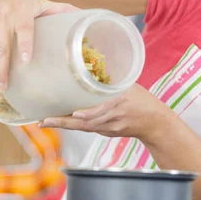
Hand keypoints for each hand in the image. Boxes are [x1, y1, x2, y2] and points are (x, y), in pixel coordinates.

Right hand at [0, 0, 78, 91]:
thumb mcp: (42, 2)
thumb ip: (61, 10)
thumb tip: (84, 15)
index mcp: (23, 10)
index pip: (24, 29)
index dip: (26, 44)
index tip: (27, 61)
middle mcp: (3, 14)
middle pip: (2, 45)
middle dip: (2, 68)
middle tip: (5, 87)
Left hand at [40, 84, 170, 141]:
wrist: (155, 123)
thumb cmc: (143, 101)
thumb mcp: (131, 86)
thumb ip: (113, 81)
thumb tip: (93, 66)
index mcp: (121, 103)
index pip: (102, 110)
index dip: (88, 114)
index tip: (73, 113)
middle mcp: (114, 118)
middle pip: (86, 123)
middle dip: (64, 122)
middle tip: (45, 120)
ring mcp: (110, 128)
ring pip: (84, 127)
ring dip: (65, 125)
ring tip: (47, 121)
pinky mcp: (108, 133)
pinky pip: (89, 128)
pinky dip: (75, 125)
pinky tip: (63, 122)